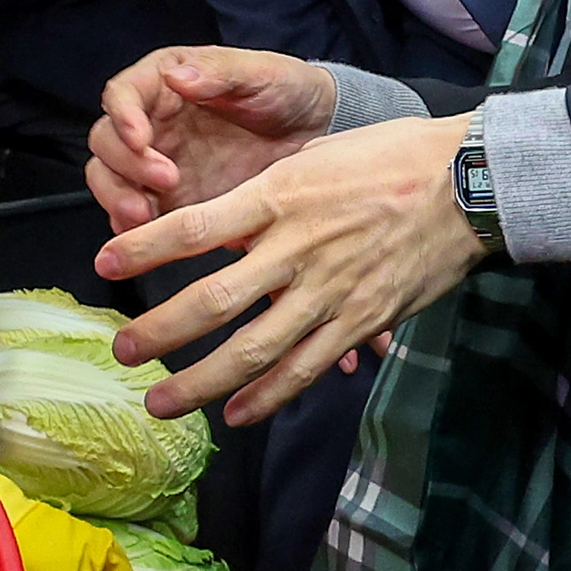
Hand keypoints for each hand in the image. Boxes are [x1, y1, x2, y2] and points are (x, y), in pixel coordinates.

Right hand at [88, 46, 335, 235]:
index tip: (141, 137)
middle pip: (106, 142)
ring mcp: (157, 164)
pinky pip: (134, 216)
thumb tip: (177, 76)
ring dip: (118, 198)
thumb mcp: (261, 73)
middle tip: (165, 180)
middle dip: (125, 164)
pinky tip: (151, 236)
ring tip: (147, 216)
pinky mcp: (170, 201)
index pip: (122, 95)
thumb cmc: (287, 91)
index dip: (122, 116)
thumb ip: (219, 72)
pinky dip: (133, 228)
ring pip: (109, 180)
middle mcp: (152, 123)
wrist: (317, 134)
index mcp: (164, 83)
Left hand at [101, 114, 481, 424]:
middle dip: (158, 333)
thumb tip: (215, 229)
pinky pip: (305, 369)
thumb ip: (262, 198)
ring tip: (160, 403)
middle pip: (211, 302)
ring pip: (252, 350)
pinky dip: (266, 396)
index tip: (103, 262)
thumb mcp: (312, 158)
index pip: (192, 228)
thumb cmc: (387, 159)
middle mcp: (296, 249)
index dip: (142, 249)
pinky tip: (236, 413)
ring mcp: (329, 293)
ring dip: (199, 383)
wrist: (467, 183)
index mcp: (279, 197)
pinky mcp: (360, 322)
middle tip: (122, 352)